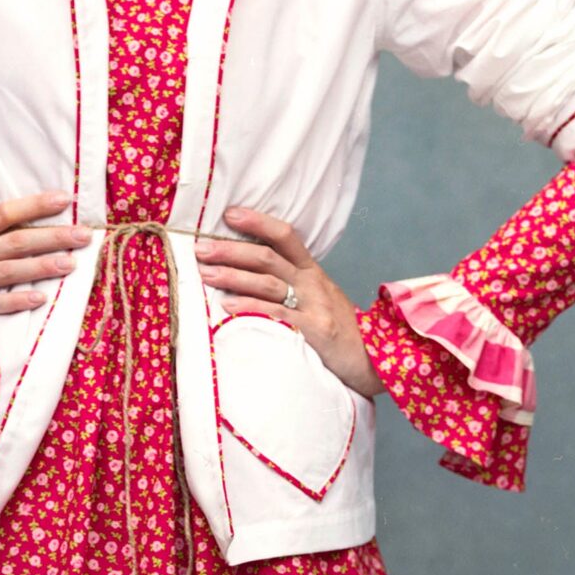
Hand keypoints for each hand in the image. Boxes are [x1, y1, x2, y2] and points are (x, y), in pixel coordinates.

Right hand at [0, 190, 92, 339]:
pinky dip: (15, 301)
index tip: (64, 198)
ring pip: (8, 270)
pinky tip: (40, 299)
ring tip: (72, 264)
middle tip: (85, 234)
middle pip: (15, 240)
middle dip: (53, 236)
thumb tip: (0, 237)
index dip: (35, 204)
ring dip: (42, 266)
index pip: (3, 213)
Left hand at [194, 206, 381, 398]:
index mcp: (311, 272)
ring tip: (206, 273)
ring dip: (234, 277)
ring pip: (268, 283)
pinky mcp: (315, 330)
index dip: (257, 222)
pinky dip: (251, 308)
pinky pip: (277, 315)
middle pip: (267, 257)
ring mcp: (314, 306)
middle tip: (201, 247)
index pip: (284, 236)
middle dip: (231, 250)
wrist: (373, 360)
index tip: (229, 213)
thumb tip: (246, 273)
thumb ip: (290, 285)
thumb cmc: (339, 331)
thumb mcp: (318, 299)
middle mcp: (312, 283)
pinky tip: (227, 307)